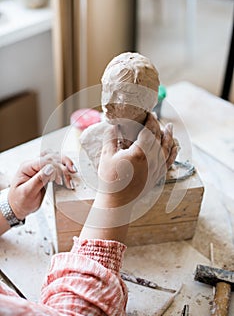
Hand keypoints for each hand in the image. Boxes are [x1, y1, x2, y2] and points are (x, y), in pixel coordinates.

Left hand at [8, 152, 75, 219]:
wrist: (17, 207)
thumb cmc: (19, 201)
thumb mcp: (27, 192)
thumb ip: (38, 180)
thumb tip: (50, 168)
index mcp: (26, 167)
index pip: (44, 160)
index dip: (56, 165)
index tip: (65, 173)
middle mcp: (33, 165)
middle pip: (51, 155)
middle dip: (63, 162)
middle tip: (72, 170)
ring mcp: (39, 168)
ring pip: (55, 159)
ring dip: (65, 164)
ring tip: (72, 172)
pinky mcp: (45, 173)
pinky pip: (56, 167)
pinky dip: (63, 170)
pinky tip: (67, 177)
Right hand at [79, 113, 176, 241]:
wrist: (117, 202)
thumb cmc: (110, 180)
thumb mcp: (106, 156)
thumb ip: (110, 138)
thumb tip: (113, 124)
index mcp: (140, 153)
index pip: (149, 131)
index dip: (149, 120)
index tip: (148, 113)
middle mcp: (152, 160)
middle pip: (158, 138)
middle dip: (157, 125)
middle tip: (155, 116)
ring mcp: (157, 168)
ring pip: (167, 148)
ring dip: (169, 136)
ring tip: (170, 127)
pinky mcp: (158, 176)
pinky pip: (169, 161)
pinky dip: (173, 152)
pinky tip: (175, 147)